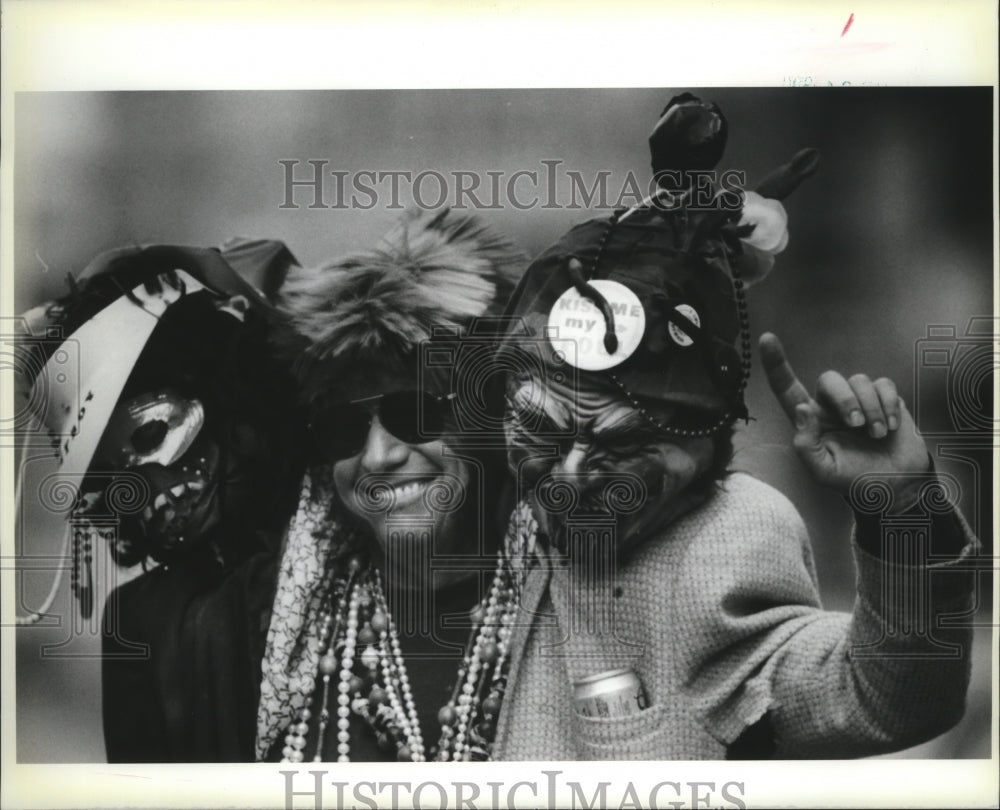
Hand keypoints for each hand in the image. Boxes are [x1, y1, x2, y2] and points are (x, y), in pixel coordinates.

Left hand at [759, 332, 929, 495]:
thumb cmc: (855, 479)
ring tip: (877, 434)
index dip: (775, 364)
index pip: (786, 388)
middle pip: (829, 379)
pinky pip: (884, 385)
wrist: (896, 486)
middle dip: (846, 400)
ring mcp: (858, 400)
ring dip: (871, 409)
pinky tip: (891, 427)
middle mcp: (831, 406)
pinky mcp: (884, 398)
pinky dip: (889, 405)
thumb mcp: (823, 472)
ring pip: (859, 380)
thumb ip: (805, 446)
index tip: (766, 338)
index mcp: (811, 421)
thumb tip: (801, 408)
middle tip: (857, 425)